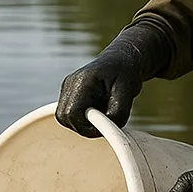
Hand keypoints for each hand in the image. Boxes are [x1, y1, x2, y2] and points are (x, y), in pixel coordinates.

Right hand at [56, 21, 169, 137]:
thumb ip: (118, 114)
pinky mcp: (68, 93)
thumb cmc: (126, 73)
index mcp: (82, 82)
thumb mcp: (127, 93)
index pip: (72, 114)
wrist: (122, 60)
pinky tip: (96, 109)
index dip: (86, 126)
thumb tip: (107, 130)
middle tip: (105, 120)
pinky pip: (69, 114)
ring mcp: (67, 88)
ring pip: (65, 118)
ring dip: (83, 123)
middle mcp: (70, 83)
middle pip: (65, 117)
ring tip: (102, 112)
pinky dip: (82, 118)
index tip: (104, 125)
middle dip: (84, 126)